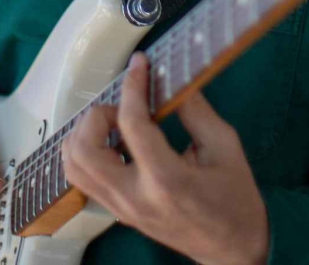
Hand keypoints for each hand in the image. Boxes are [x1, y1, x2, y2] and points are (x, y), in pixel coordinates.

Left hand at [61, 53, 269, 264]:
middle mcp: (135, 197)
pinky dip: (87, 154)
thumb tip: (168, 77)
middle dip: (98, 116)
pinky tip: (113, 145)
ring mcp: (121, 209)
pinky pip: (82, 180)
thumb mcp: (225, 146)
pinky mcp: (117, 213)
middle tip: (124, 109)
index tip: (139, 63)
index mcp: (167, 179)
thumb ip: (194, 110)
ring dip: (86, 135)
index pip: (132, 125)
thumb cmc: (235, 197)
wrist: (233, 248)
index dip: (133, 86)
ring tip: (115, 126)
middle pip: (84, 149)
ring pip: (74, 166)